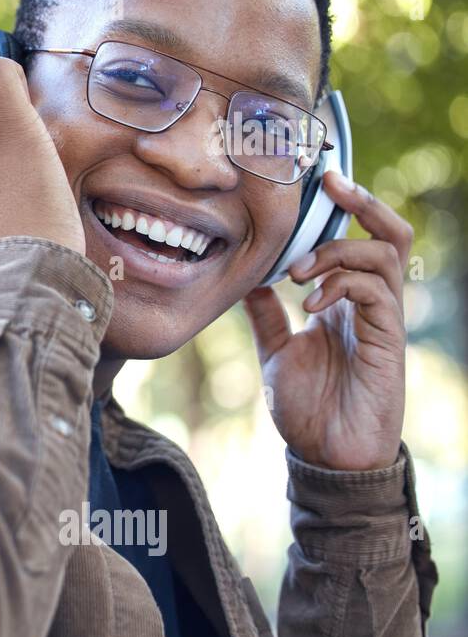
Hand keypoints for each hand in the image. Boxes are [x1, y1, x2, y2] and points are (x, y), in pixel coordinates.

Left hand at [242, 171, 411, 470]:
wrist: (327, 457)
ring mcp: (384, 320)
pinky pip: (377, 292)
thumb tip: (246, 281)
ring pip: (385, 255)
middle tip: (327, 185)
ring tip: (297, 272)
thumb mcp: (277, 351)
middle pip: (390, 234)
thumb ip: (267, 316)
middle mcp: (370, 304)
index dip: (347, 206)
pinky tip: (309, 301)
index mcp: (345, 301)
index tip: (317, 179)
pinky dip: (341, 284)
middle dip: (363, 203)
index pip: (359, 239)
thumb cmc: (308, 409)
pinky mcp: (389, 340)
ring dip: (337, 251)